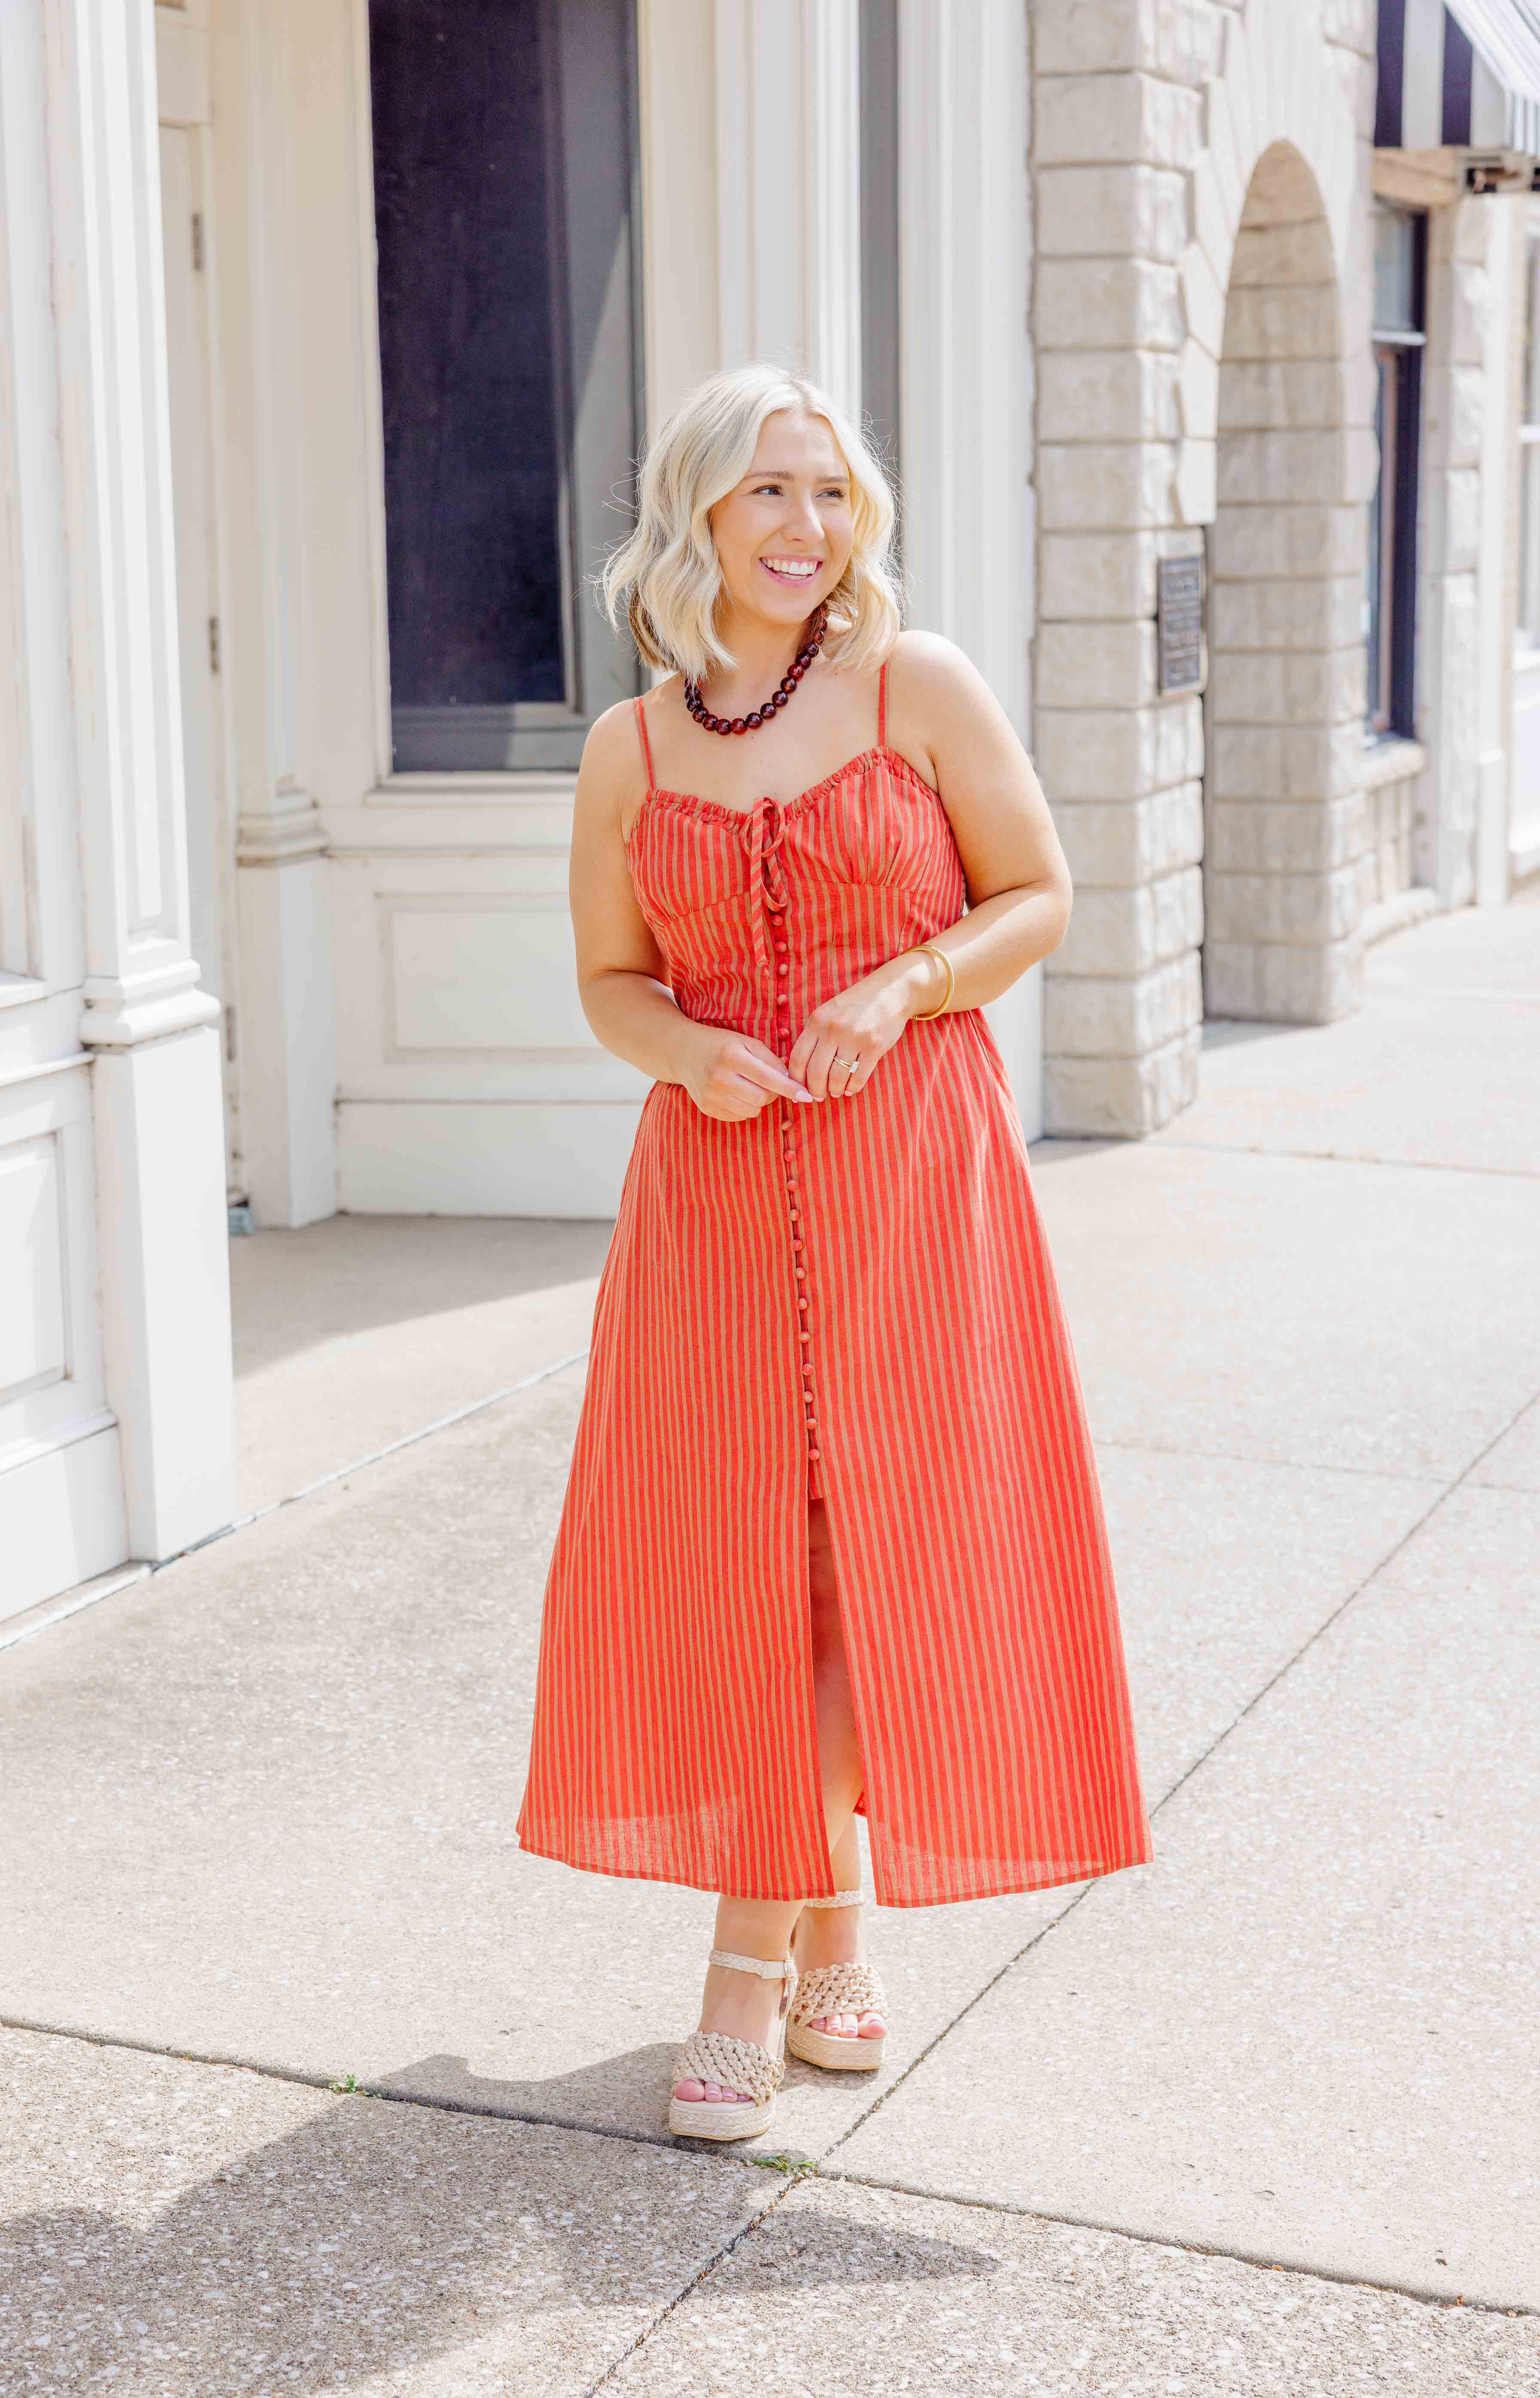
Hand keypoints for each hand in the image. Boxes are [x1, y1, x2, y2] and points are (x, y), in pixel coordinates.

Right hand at [678, 1025, 817, 1120]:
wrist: (683, 1052)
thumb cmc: (721, 1044)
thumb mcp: (745, 1042)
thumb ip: (770, 1060)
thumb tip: (793, 1081)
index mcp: (731, 1055)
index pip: (768, 1077)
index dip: (790, 1088)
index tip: (807, 1096)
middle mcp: (719, 1077)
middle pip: (762, 1098)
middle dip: (773, 1093)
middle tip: (770, 1083)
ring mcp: (711, 1095)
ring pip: (752, 1111)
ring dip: (758, 1101)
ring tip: (749, 1085)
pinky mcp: (706, 1108)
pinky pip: (739, 1117)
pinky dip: (745, 1107)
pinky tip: (736, 1093)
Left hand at [788, 954, 932, 1101]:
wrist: (891, 991)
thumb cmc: (857, 1004)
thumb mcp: (829, 1012)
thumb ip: (815, 1034)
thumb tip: (800, 1067)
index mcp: (817, 1020)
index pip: (797, 1057)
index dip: (796, 1079)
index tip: (800, 1087)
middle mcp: (833, 1029)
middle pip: (815, 1072)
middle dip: (816, 1090)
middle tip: (819, 1096)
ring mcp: (854, 1037)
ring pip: (837, 1077)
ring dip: (835, 1090)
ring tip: (836, 1092)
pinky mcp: (874, 1046)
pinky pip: (859, 1077)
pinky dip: (853, 1087)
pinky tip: (851, 1088)